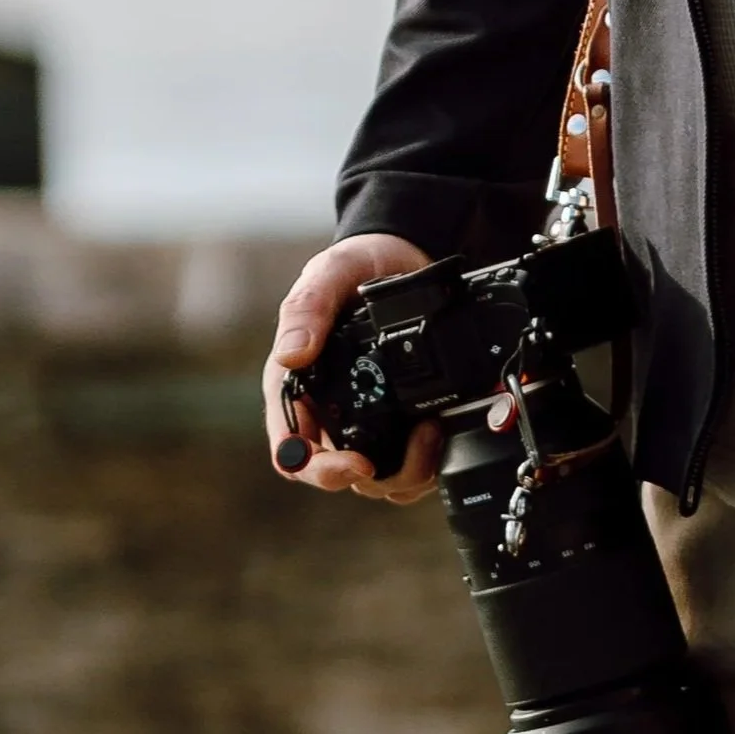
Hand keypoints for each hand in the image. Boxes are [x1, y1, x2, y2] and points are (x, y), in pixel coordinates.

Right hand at [264, 233, 444, 505]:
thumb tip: (292, 355)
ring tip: (433, 430)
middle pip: (339, 474)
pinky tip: (442, 430)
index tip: (355, 464)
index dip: (319, 469)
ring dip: (407, 469)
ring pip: (378, 478)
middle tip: (415, 442)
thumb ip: (308, 308)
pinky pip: (407, 462)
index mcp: (297, 387)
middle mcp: (326, 411)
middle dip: (376, 474)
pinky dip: (428, 460)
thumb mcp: (330, 274)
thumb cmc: (353, 265)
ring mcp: (363, 420)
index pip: (292, 451)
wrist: (398, 255)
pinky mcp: (398, 420)